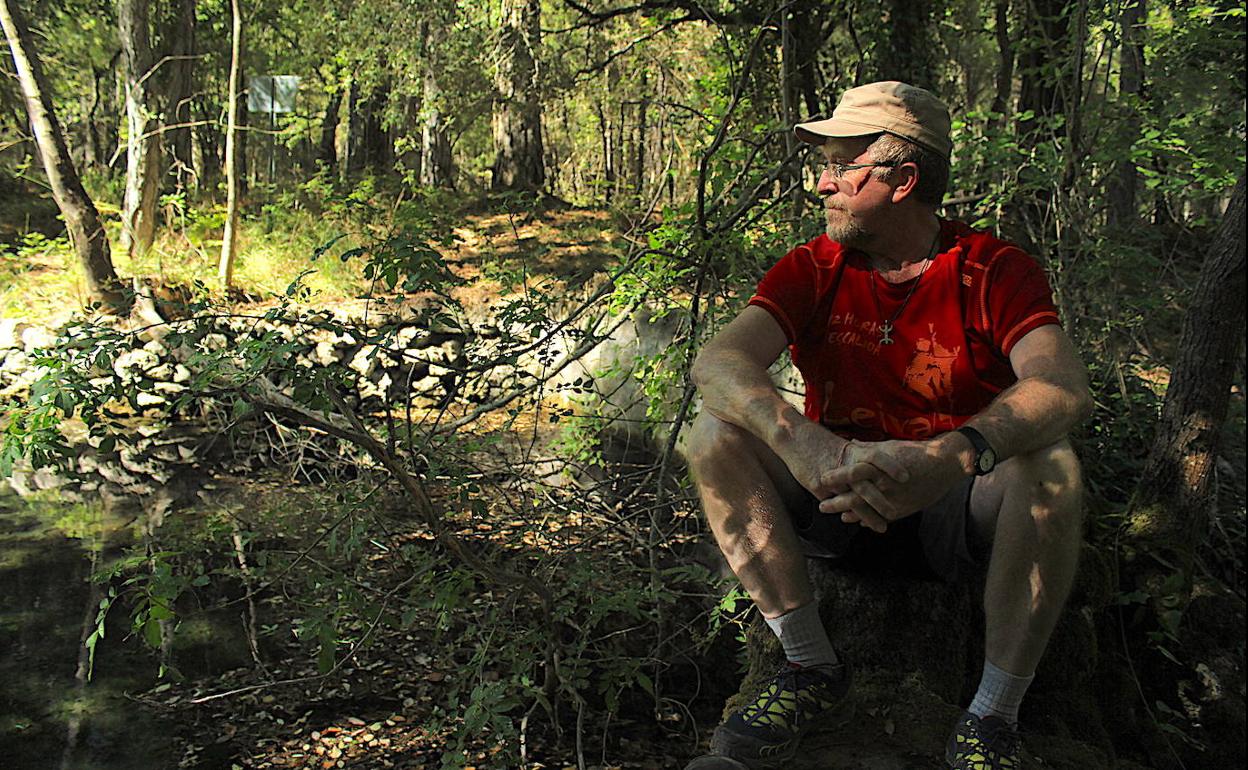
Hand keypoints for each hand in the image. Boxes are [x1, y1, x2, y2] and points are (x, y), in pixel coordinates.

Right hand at [779, 424, 909, 533]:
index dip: (891, 466)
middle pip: (865, 485)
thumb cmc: (820, 441)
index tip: (905, 477)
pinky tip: (858, 524)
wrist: (793, 437)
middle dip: (882, 501)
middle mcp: (842, 465)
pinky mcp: (817, 487)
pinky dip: (849, 515)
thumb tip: (877, 460)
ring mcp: (830, 478)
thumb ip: (861, 453)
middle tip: (896, 513)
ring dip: (868, 516)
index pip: (876, 457)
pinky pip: (836, 504)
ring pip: (852, 501)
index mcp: (852, 451)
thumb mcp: (844, 445)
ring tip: (882, 528)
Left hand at [818, 436, 967, 526]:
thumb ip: (868, 449)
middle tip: (822, 506)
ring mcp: (893, 499)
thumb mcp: (889, 447)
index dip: (835, 478)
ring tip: (840, 517)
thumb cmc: (915, 451)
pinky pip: (881, 517)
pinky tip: (859, 522)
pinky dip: (869, 520)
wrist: (944, 464)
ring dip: (850, 515)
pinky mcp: (903, 509)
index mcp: (878, 466)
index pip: (851, 473)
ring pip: (866, 511)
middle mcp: (884, 484)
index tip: (822, 480)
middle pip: (854, 497)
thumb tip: (850, 444)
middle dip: (836, 503)